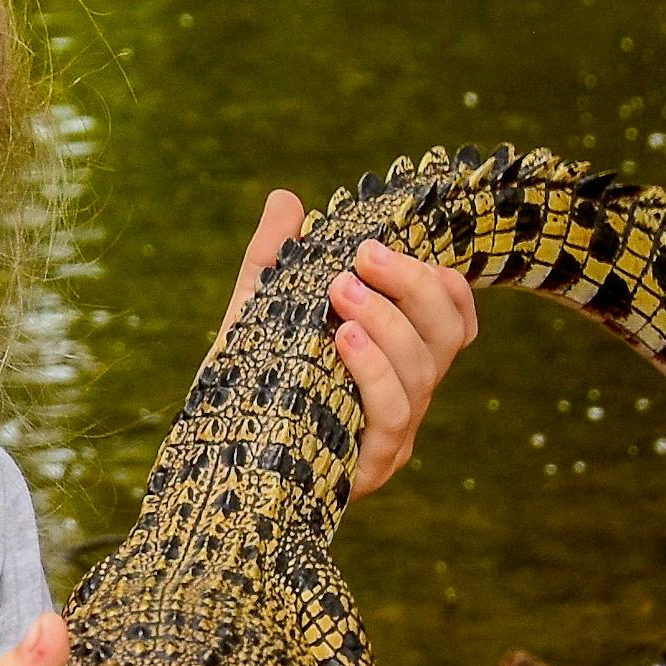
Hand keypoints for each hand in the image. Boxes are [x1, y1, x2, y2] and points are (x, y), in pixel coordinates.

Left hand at [213, 190, 479, 500]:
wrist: (213, 456)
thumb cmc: (245, 383)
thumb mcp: (256, 314)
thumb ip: (272, 258)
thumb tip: (285, 199)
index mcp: (394, 357)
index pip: (452, 320)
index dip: (444, 284)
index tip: (393, 248)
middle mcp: (406, 394)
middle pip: (444, 336)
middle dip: (410, 286)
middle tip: (362, 256)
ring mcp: (393, 434)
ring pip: (422, 372)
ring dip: (387, 322)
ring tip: (341, 290)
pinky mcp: (370, 466)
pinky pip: (392, 416)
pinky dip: (373, 371)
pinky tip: (343, 339)